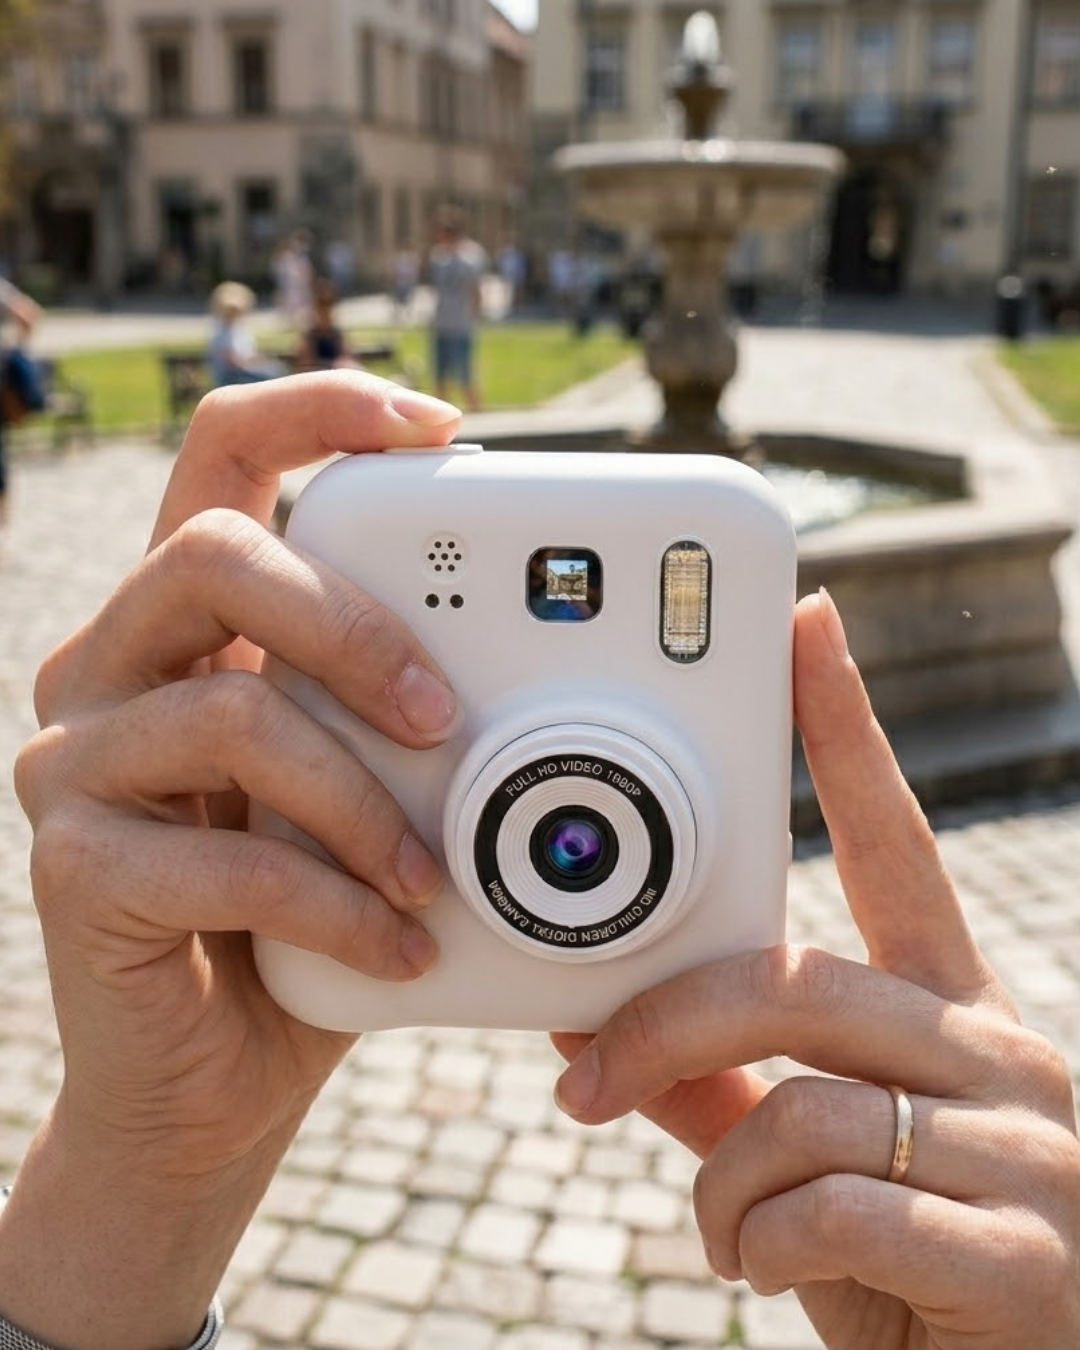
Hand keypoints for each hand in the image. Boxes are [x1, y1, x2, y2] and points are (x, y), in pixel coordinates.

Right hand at [2, 373, 461, 1349]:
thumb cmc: (316, 919)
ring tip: (434, 874)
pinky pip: (227, 855)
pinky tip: (397, 944)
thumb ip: (420, 720)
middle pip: (210, 553)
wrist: (217, 1080)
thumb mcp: (379, 792)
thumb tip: (574, 684)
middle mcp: (113, 668)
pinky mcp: (73, 867)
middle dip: (353, 622)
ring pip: (231, 709)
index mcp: (195, 623)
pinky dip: (337, 902)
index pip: (227, 456)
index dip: (321, 410)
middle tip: (447, 714)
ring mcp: (76, 763)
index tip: (441, 428)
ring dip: (364, 800)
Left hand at [552, 590, 1079, 1349]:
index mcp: (950, 1010)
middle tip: (581, 1081)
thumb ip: (725, 1097)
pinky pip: (836, 1209)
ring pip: (801, 1104)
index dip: (844, 729)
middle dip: (664, 1025)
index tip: (805, 625)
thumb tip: (606, 1042)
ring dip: (717, 1180)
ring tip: (719, 1230)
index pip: (890, 839)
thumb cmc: (921, 1261)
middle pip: (796, 979)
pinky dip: (755, 1244)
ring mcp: (1024, 1147)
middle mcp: (994, 1050)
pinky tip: (758, 1270)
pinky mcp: (1025, 1250)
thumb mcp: (817, 1167)